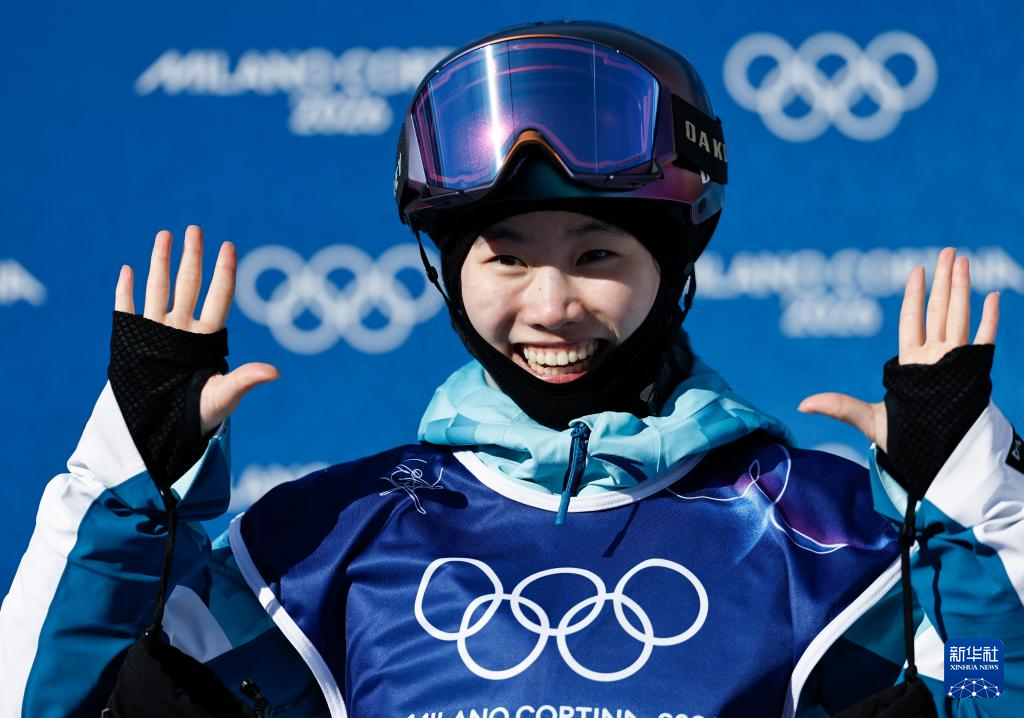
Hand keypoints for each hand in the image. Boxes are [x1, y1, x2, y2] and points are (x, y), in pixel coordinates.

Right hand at [114, 225, 279, 434]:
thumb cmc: (201, 414)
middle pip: (189, 284)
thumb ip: (244, 380)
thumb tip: (275, 372)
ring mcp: (158, 333)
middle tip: (195, 229)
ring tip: (164, 235)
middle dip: (192, 256)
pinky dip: (127, 291)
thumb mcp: (224, 396)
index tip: (228, 246)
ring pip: (160, 289)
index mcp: (207, 338)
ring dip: (160, 262)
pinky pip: (128, 310)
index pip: (218, 297)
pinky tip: (128, 270)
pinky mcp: (133, 341)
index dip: (224, 272)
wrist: (164, 429)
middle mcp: (183, 329)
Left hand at [797, 247, 999, 452]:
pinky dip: (988, 319)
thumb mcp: (868, 419)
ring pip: (960, 317)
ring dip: (963, 289)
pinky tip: (991, 297)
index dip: (914, 295)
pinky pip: (984, 340)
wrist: (934, 459)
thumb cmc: (904, 441)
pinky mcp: (975, 373)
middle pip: (940, 309)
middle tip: (949, 252)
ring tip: (964, 262)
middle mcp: (935, 358)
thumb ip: (838, 407)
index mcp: (912, 363)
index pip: (913, 319)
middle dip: (944, 280)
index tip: (917, 270)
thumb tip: (800, 405)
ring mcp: (956, 363)